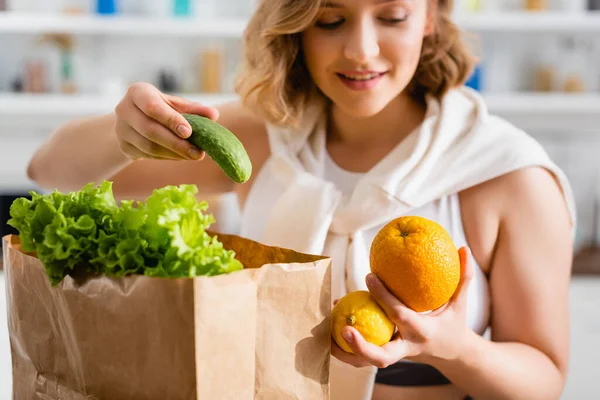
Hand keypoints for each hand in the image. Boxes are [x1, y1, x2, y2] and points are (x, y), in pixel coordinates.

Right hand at [114, 82, 219, 160]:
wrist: (134, 121)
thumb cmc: (161, 109)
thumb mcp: (176, 105)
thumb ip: (194, 109)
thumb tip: (214, 115)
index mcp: (137, 92)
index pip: (152, 107)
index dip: (171, 120)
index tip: (189, 132)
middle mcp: (124, 109)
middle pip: (150, 130)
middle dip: (176, 143)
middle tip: (198, 153)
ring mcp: (120, 129)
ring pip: (149, 146)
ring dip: (173, 153)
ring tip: (193, 156)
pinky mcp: (123, 146)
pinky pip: (147, 155)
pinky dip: (166, 157)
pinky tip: (181, 157)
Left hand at [332, 246, 473, 368]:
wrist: (451, 354)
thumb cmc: (453, 323)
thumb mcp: (460, 303)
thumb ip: (462, 277)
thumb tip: (463, 248)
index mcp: (423, 333)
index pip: (401, 316)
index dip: (384, 297)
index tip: (369, 276)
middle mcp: (406, 348)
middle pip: (382, 357)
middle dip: (361, 346)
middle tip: (343, 329)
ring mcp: (394, 355)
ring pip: (365, 363)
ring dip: (344, 352)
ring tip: (325, 333)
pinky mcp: (384, 356)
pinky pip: (360, 357)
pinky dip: (344, 347)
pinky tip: (330, 326)